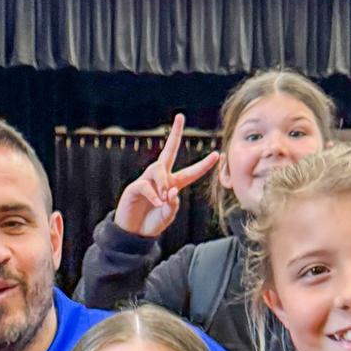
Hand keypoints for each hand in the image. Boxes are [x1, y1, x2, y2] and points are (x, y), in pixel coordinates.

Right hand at [113, 113, 219, 237]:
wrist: (133, 234)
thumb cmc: (151, 224)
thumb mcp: (168, 216)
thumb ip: (173, 205)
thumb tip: (171, 191)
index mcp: (173, 185)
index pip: (191, 173)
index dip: (204, 165)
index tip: (218, 154)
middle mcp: (160, 179)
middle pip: (169, 151)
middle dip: (175, 134)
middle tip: (180, 116)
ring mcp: (146, 181)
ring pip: (159, 168)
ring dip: (164, 182)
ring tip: (163, 198)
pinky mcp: (134, 187)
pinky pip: (147, 185)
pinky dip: (154, 195)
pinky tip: (157, 203)